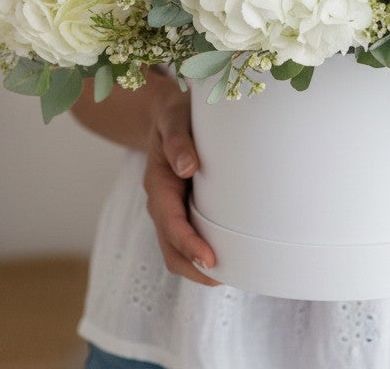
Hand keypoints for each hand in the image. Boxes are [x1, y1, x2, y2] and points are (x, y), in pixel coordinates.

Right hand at [143, 72, 220, 285]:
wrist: (168, 113)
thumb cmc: (176, 115)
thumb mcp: (174, 118)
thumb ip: (178, 140)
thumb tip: (187, 167)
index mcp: (158, 183)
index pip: (170, 223)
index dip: (189, 245)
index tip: (210, 260)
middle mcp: (162, 202)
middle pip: (171, 248)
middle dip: (194, 268)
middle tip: (226, 277)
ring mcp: (171, 208)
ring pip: (178, 249)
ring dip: (198, 266)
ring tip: (230, 273)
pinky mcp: (184, 208)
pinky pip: (189, 237)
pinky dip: (202, 252)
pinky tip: (227, 255)